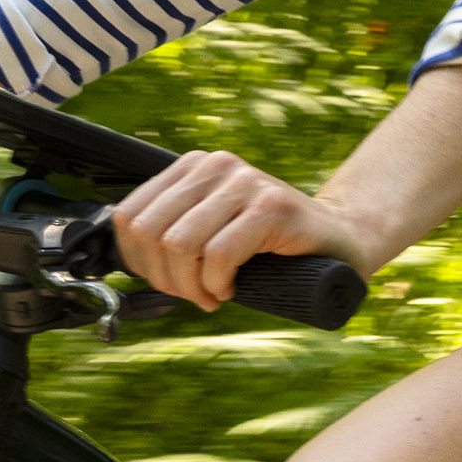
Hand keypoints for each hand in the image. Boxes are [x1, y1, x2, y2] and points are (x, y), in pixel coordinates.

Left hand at [108, 148, 376, 311]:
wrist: (337, 241)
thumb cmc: (269, 246)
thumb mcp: (210, 230)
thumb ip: (173, 232)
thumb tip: (124, 261)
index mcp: (192, 166)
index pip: (128, 215)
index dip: (136, 261)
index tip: (166, 282)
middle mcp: (215, 165)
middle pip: (150, 232)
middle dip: (163, 278)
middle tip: (192, 295)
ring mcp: (244, 182)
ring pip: (180, 244)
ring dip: (190, 286)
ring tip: (211, 296)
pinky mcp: (271, 206)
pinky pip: (218, 254)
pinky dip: (216, 284)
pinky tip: (231, 289)